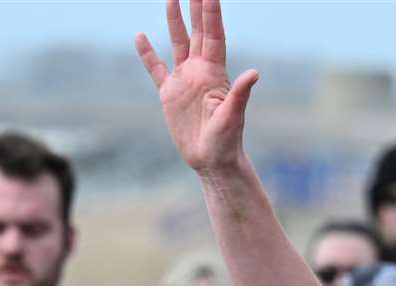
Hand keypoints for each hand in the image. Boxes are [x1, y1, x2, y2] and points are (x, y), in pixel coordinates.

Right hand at [136, 0, 258, 175]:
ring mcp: (184, 81)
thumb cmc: (227, 142)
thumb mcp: (232, 117)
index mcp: (214, 74)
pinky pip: (156, 68)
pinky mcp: (169, 94)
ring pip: (177, 44)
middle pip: (196, 32)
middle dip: (196, 8)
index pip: (212, 36)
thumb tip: (255, 73)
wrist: (212, 161)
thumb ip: (239, 94)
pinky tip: (141, 36)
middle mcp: (200, 72)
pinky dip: (147, 53)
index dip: (211, 13)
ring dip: (174, 21)